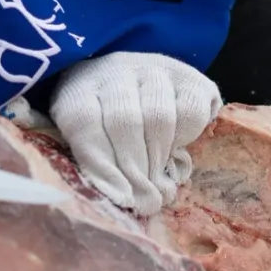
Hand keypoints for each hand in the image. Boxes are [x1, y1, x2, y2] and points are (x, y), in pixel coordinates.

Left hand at [49, 52, 220, 218]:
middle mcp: (116, 71)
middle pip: (124, 120)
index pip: (84, 121)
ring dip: (159, 159)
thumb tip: (119, 198)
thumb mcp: (84, 138)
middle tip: (144, 201)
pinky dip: (187, 137)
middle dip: (135, 169)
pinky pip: (191, 110)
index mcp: (79, 87)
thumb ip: (91, 163)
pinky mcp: (188, 76)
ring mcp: (154, 70)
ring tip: (160, 187)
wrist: (133, 85)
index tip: (118, 197)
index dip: (101, 163)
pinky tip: (177, 151)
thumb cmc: (102, 123)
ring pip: (159, 116)